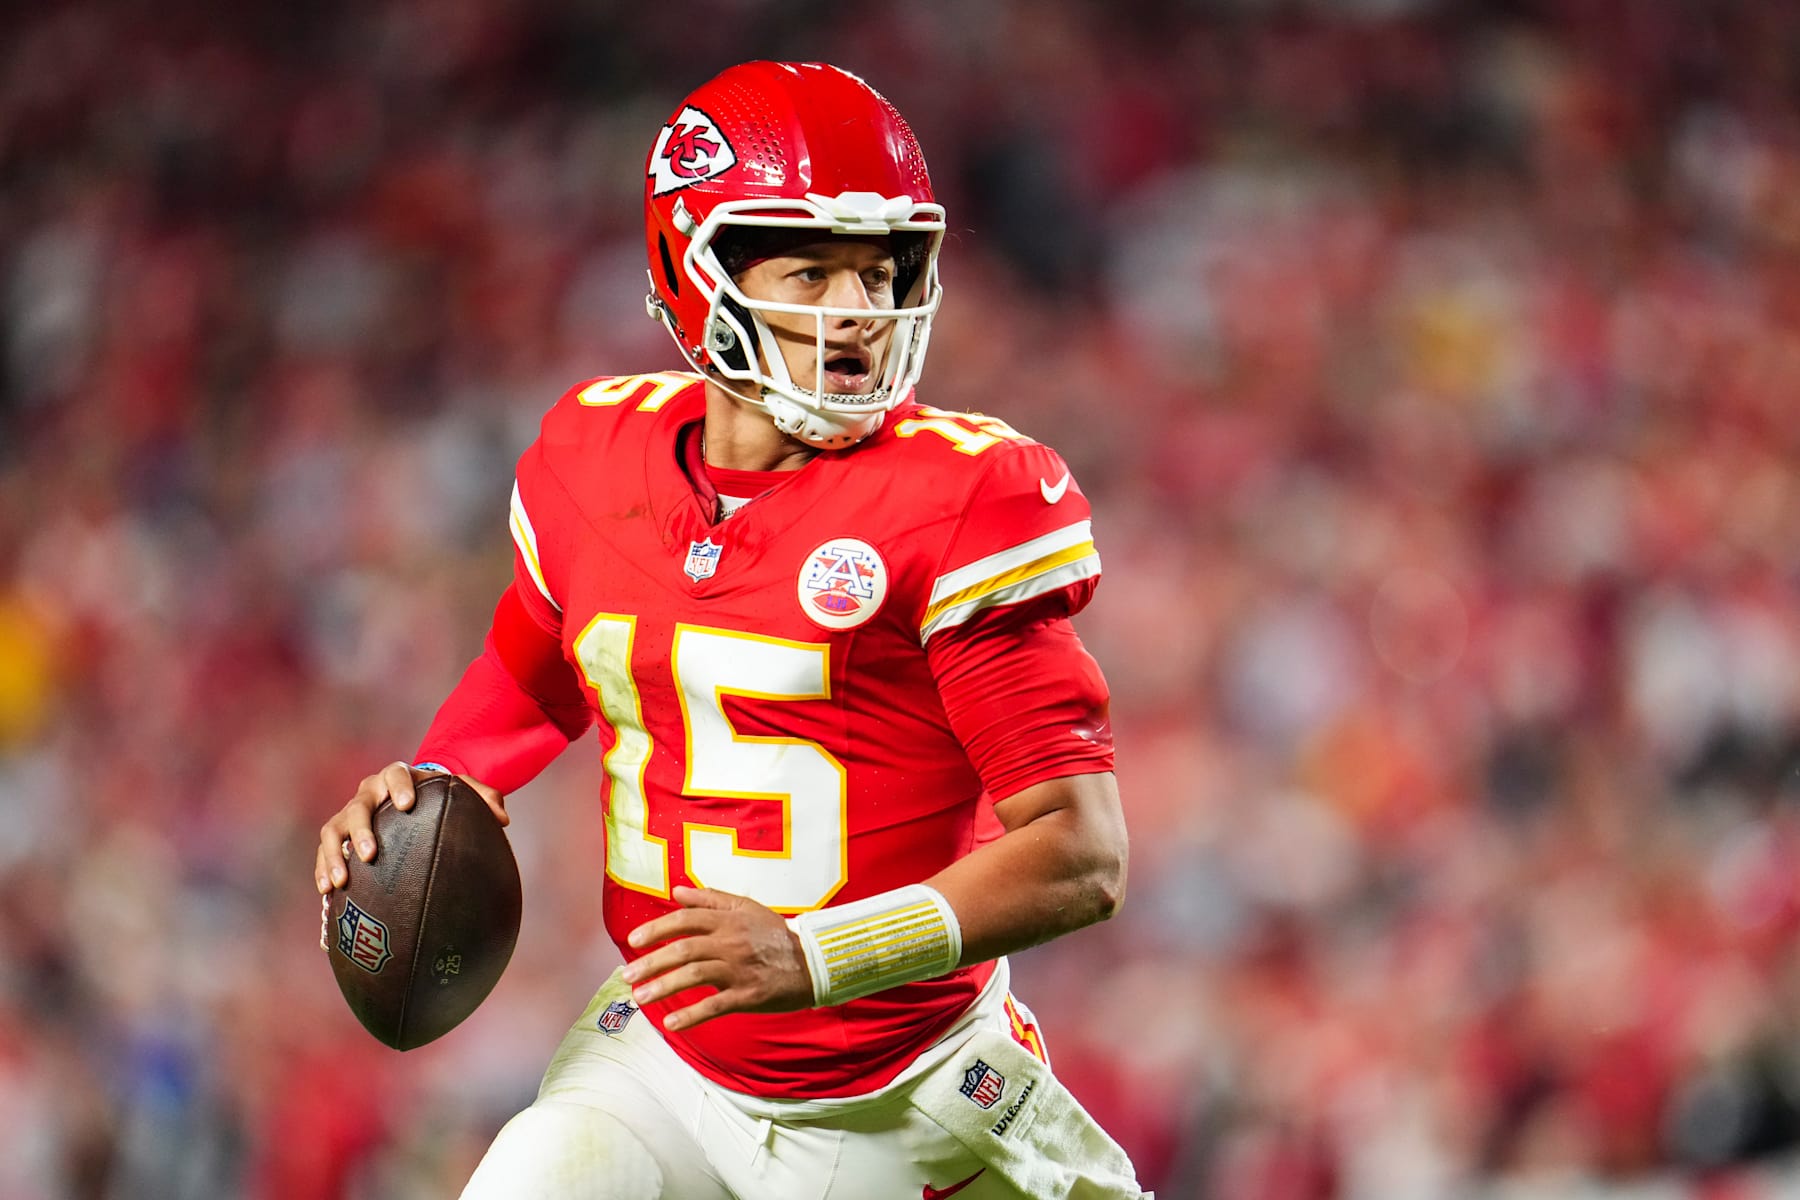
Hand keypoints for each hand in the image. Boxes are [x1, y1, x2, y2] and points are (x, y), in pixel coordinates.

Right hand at [314, 762, 506, 894]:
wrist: (411, 802)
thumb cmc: (438, 799)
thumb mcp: (461, 792)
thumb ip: (484, 798)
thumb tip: (502, 818)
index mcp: (398, 777)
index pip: (395, 773)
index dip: (399, 785)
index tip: (407, 804)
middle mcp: (368, 794)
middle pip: (358, 806)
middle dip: (361, 829)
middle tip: (371, 853)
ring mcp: (349, 815)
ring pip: (332, 831)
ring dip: (333, 855)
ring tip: (341, 881)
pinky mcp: (336, 838)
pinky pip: (324, 853)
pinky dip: (322, 870)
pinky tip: (328, 893)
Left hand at [622, 887, 813, 1031]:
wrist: (814, 961)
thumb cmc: (775, 934)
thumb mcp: (746, 907)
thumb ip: (710, 899)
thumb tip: (676, 891)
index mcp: (728, 919)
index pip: (685, 920)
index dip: (656, 929)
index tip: (633, 941)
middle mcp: (731, 942)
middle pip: (683, 949)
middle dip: (651, 962)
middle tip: (626, 976)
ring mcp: (740, 969)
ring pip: (694, 975)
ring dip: (663, 987)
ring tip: (640, 998)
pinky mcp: (749, 995)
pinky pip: (716, 1006)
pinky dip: (692, 1015)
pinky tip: (671, 1023)